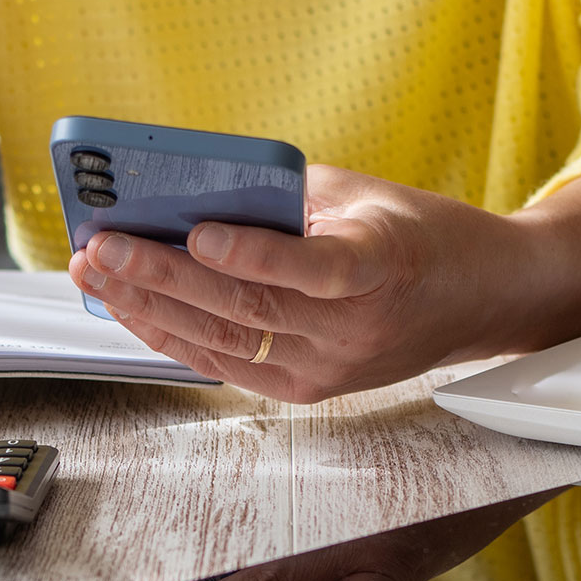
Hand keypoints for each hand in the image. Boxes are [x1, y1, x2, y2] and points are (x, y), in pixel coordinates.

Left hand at [67, 166, 580, 402]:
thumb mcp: (363, 195)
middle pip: (247, 307)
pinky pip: (228, 363)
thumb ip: (283, 197)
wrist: (482, 302)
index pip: (315, 268)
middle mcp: (357, 329)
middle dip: (163, 276)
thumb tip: (188, 191)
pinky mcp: (310, 389)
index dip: (254, 253)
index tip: (199, 230)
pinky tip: (130, 309)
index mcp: (383, 266)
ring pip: (225, 341)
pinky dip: (173, 335)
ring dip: (151, 308)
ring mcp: (332, 368)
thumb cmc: (418, 234)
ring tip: (98, 274)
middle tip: (104, 246)